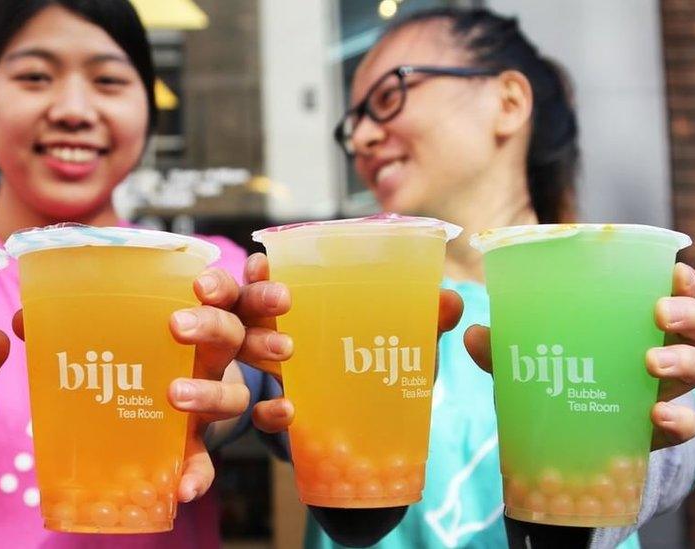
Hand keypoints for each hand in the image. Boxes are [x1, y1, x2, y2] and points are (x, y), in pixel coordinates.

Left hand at [10, 264, 290, 503]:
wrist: (158, 414)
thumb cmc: (133, 363)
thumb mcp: (110, 339)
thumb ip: (70, 325)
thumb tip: (24, 318)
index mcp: (193, 323)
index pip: (220, 294)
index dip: (219, 285)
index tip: (200, 283)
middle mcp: (210, 360)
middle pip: (231, 335)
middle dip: (211, 326)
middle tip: (178, 325)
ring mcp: (208, 404)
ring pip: (232, 395)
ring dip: (208, 394)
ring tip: (175, 396)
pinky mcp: (195, 446)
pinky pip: (206, 462)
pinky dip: (197, 475)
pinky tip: (181, 487)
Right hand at [244, 252, 464, 433]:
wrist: (369, 431)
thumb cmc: (379, 364)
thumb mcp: (402, 340)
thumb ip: (424, 320)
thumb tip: (451, 300)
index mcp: (296, 304)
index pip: (266, 279)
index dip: (259, 270)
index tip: (262, 264)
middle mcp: (273, 333)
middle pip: (244, 310)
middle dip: (252, 300)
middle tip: (274, 300)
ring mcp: (270, 376)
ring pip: (243, 356)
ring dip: (258, 349)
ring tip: (286, 352)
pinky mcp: (277, 416)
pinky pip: (261, 414)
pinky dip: (271, 413)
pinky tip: (289, 410)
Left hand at [464, 262, 694, 449]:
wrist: (558, 442)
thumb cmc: (551, 378)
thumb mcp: (523, 360)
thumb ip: (500, 347)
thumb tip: (472, 333)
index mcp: (633, 322)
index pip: (672, 290)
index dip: (681, 279)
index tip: (673, 272)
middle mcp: (660, 350)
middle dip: (689, 315)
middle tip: (659, 314)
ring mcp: (665, 391)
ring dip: (683, 362)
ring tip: (650, 364)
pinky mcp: (660, 430)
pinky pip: (685, 425)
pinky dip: (677, 420)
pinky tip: (654, 415)